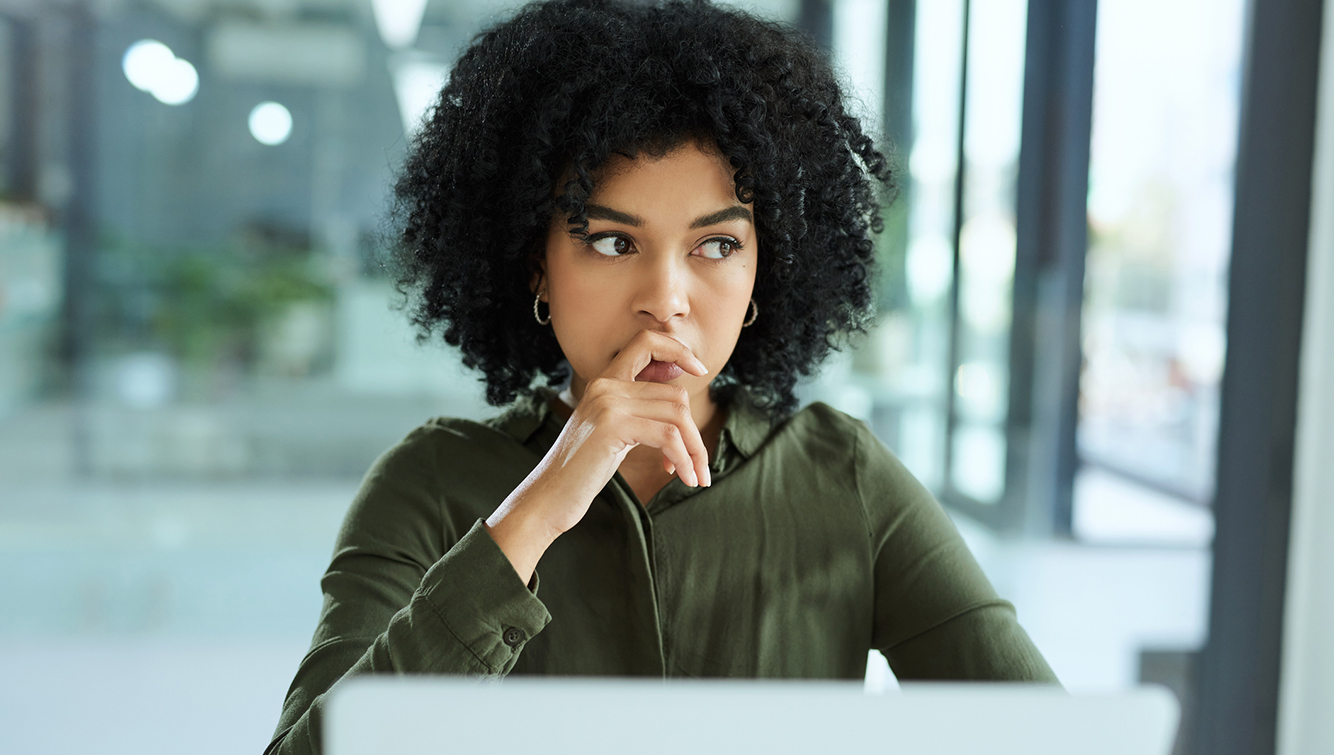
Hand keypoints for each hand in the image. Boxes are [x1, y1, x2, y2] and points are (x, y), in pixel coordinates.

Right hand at [485, 329, 710, 579]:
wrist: (548, 497)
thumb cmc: (582, 470)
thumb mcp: (612, 431)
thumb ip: (638, 411)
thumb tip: (679, 402)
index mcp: (604, 381)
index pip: (647, 341)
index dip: (678, 349)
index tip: (700, 370)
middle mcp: (605, 385)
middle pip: (675, 394)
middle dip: (695, 432)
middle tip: (701, 465)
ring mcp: (608, 402)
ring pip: (677, 415)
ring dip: (695, 449)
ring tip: (697, 476)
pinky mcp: (612, 426)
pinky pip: (668, 436)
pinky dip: (685, 459)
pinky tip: (684, 478)